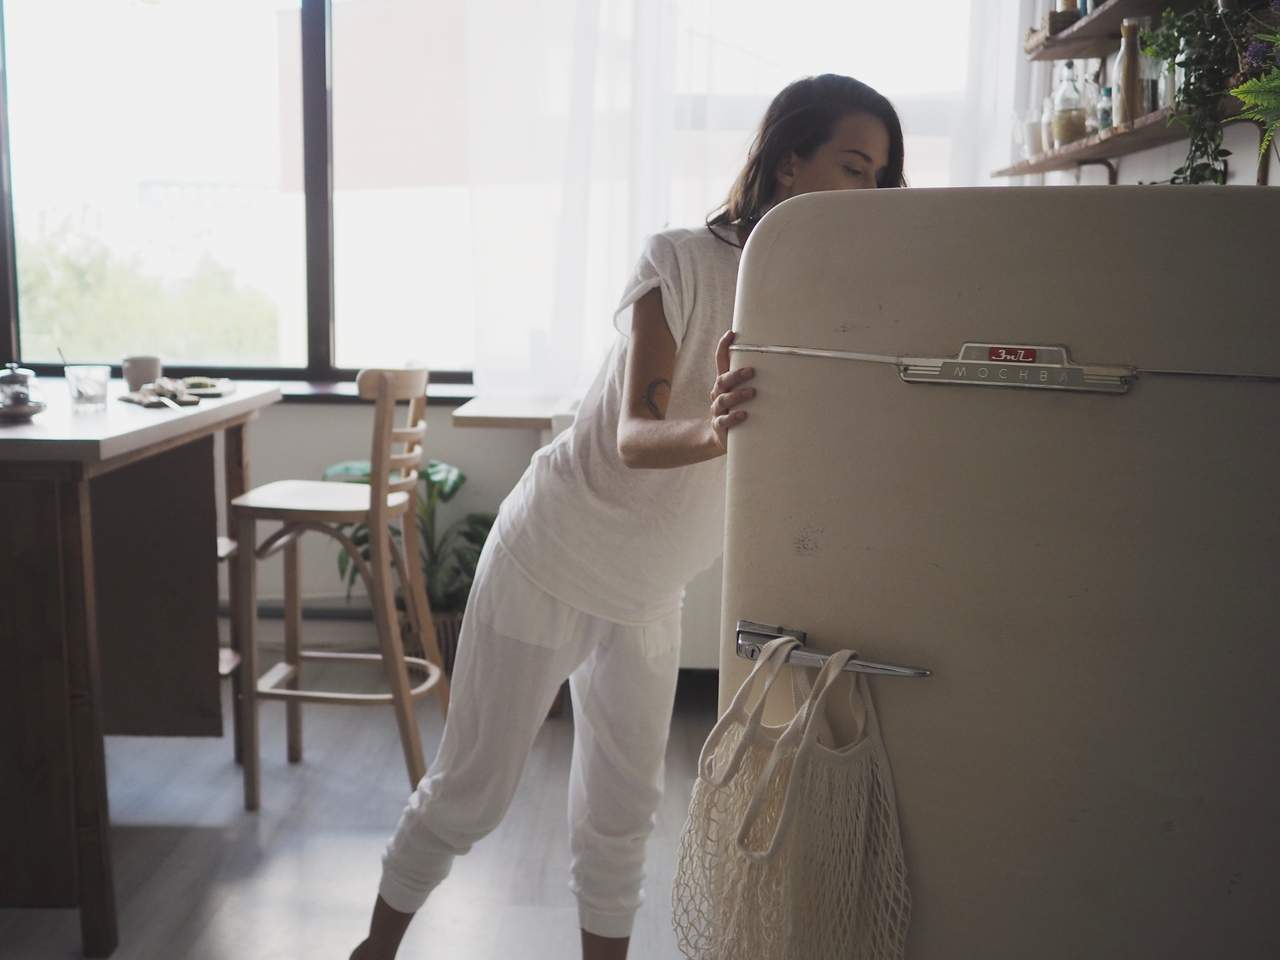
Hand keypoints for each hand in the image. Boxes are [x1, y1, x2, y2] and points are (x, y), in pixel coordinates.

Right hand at [709, 330, 754, 454]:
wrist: (720, 436)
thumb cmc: (738, 408)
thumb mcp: (742, 392)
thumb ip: (754, 380)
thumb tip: (783, 365)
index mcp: (724, 382)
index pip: (721, 360)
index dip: (723, 347)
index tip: (731, 334)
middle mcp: (718, 393)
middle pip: (722, 380)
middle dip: (736, 375)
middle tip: (751, 371)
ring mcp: (718, 409)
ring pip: (723, 399)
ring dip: (737, 395)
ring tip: (752, 392)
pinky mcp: (719, 425)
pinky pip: (723, 420)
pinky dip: (733, 417)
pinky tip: (743, 414)